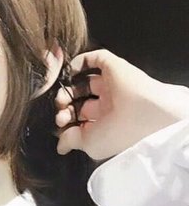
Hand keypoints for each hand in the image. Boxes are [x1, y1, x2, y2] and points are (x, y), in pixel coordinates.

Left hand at [54, 48, 188, 159]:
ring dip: (68, 88)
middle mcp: (109, 106)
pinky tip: (69, 70)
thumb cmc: (119, 133)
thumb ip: (72, 141)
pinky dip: (80, 62)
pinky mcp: (114, 67)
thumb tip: (60, 146)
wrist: (145, 112)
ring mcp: (112, 85)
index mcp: (107, 126)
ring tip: (61, 98)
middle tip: (60, 113)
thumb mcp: (91, 144)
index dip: (67, 123)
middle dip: (65, 108)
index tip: (61, 125)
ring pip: (85, 83)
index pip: (82, 122)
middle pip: (81, 103)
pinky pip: (96, 59)